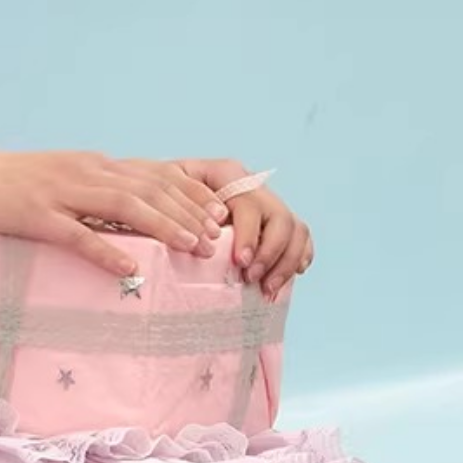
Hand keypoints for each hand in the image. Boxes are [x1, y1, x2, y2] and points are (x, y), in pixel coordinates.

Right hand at [0, 150, 226, 280]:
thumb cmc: (10, 186)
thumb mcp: (62, 181)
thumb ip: (97, 193)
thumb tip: (134, 216)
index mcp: (95, 164)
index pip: (155, 173)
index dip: (191, 194)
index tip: (219, 215)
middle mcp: (85, 172)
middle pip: (150, 188)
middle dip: (188, 212)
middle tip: (216, 238)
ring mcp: (61, 192)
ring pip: (124, 205)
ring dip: (162, 226)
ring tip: (190, 247)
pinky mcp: (36, 215)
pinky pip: (77, 234)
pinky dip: (106, 250)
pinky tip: (129, 267)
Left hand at [174, 160, 312, 301]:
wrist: (163, 197)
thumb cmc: (161, 197)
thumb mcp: (162, 192)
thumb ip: (179, 206)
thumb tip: (199, 234)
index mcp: (229, 174)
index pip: (251, 204)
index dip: (250, 234)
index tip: (241, 262)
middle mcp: (254, 187)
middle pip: (281, 217)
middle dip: (271, 252)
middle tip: (251, 279)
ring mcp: (268, 205)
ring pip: (295, 229)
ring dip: (286, 261)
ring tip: (267, 288)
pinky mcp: (276, 224)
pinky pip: (301, 237)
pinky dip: (300, 256)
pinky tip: (293, 274)